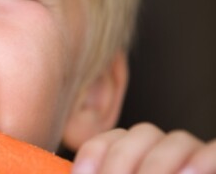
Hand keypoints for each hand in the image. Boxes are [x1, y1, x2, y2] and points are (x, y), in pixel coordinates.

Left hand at [71, 123, 215, 173]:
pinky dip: (203, 160)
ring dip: (156, 164)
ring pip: (177, 140)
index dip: (94, 152)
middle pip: (141, 134)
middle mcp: (166, 157)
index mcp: (137, 164)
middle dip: (121, 160)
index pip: (112, 140)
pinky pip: (215, 150)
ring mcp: (195, 163)